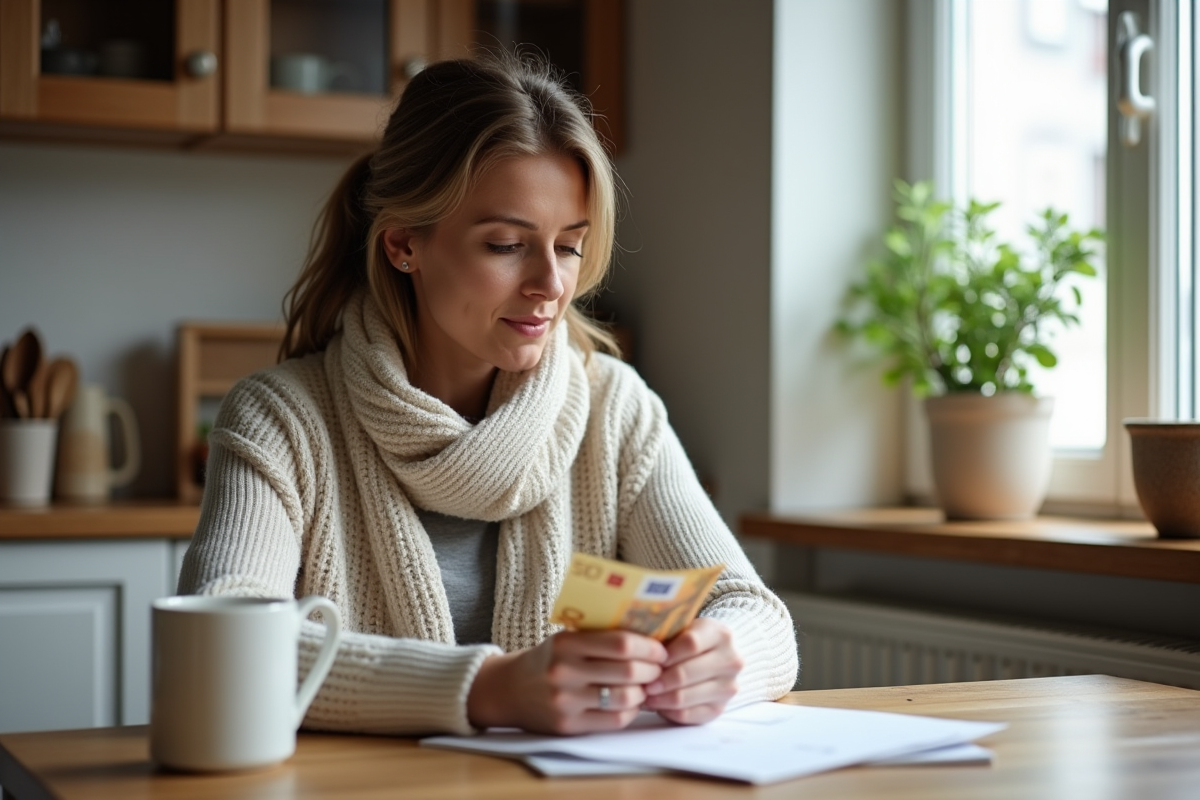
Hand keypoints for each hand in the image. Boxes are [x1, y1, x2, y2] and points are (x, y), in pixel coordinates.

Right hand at [468, 630, 666, 733]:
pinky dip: (630, 711)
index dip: (648, 648)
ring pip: (624, 698)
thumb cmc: (548, 660)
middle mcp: (565, 671)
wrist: (509, 689)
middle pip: (627, 671)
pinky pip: (614, 720)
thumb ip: (601, 637)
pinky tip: (630, 703)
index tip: (660, 650)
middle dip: (652, 671)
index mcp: (567, 642)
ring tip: (644, 687)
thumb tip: (650, 637)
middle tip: (658, 670)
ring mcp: (566, 701)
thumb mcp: (567, 639)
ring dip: (643, 693)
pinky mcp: (568, 725)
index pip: (621, 643)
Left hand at [642, 617, 741, 724]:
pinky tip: (657, 704)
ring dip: (660, 698)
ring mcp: (728, 687)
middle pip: (687, 673)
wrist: (713, 656)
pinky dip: (668, 711)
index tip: (647, 659)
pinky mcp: (719, 709)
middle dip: (659, 679)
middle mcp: (731, 661)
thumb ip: (666, 635)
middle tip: (642, 682)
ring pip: (685, 696)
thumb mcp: (682, 628)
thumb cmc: (688, 640)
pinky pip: (687, 715)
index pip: (690, 643)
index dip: (665, 653)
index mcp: (721, 635)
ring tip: (645, 694)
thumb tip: (640, 649)